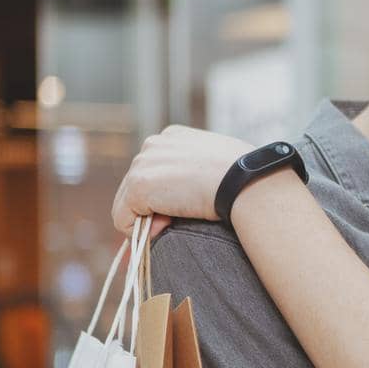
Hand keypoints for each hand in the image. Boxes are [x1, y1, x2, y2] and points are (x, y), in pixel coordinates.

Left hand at [112, 125, 251, 236]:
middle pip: (138, 185)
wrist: (245, 182)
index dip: (168, 192)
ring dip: (151, 217)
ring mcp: (143, 164)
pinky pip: (123, 219)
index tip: (189, 203)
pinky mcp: (138, 186)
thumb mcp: (219, 162)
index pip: (156, 169)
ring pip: (128, 202)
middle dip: (157, 205)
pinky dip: (140, 231)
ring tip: (179, 219)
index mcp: (173, 136)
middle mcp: (153, 144)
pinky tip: (169, 226)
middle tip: (185, 214)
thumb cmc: (245, 176)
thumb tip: (195, 189)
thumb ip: (198, 168)